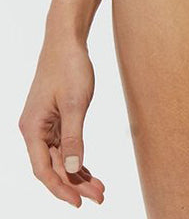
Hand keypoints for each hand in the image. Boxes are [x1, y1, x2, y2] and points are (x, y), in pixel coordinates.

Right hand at [18, 33, 104, 207]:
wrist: (66, 40)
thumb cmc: (69, 67)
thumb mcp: (75, 103)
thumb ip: (74, 137)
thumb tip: (74, 168)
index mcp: (32, 128)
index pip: (44, 170)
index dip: (61, 188)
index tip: (79, 202)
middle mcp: (34, 130)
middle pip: (54, 166)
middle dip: (75, 183)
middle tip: (99, 196)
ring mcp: (43, 125)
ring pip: (60, 158)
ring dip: (78, 173)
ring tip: (99, 188)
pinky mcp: (53, 119)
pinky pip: (64, 146)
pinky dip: (76, 158)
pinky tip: (89, 171)